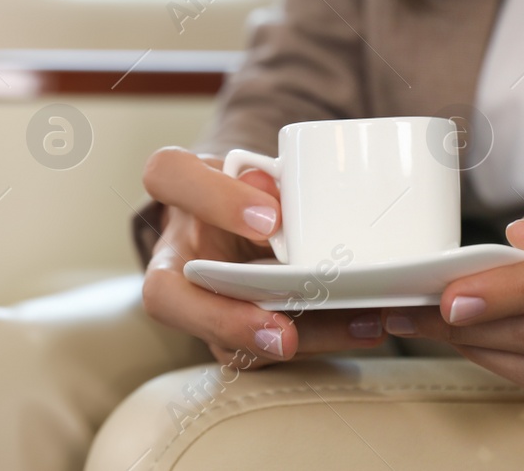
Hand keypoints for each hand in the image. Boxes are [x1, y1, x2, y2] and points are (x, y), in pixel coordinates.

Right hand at [140, 146, 388, 366]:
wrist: (238, 219)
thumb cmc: (248, 189)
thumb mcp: (257, 170)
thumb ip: (264, 177)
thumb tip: (278, 192)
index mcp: (177, 192)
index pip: (167, 174)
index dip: (214, 198)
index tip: (270, 219)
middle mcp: (173, 257)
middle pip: (162, 296)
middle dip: (226, 321)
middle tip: (285, 334)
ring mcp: (196, 305)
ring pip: (221, 341)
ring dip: (294, 339)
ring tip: (356, 324)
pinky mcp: (229, 335)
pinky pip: (261, 353)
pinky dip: (318, 341)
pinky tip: (361, 326)